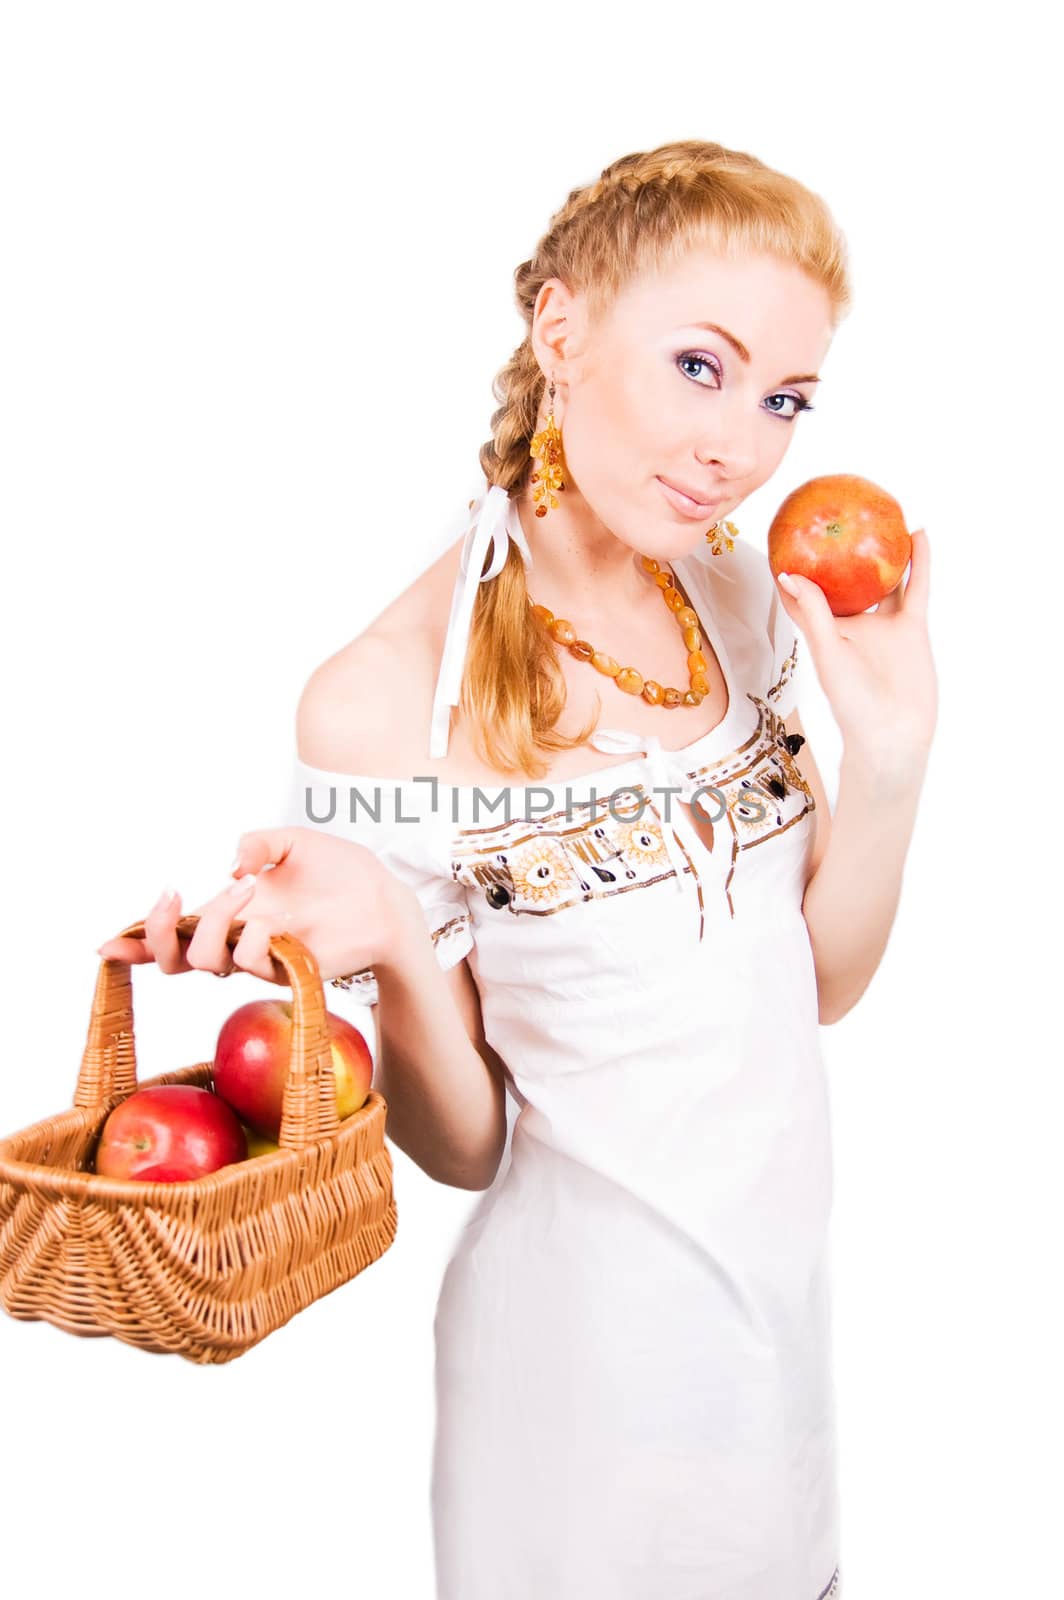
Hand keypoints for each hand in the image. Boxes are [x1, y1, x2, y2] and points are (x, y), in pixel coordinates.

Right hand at [96, 827, 415, 984]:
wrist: (384, 898)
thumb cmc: (341, 871)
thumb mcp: (293, 841)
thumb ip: (257, 842)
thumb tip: (229, 864)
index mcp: (230, 910)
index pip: (175, 934)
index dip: (137, 943)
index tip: (105, 945)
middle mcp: (238, 938)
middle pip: (175, 958)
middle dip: (158, 932)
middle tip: (175, 896)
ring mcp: (260, 957)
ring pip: (206, 960)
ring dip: (213, 921)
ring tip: (246, 889)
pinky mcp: (286, 969)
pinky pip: (249, 963)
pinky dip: (250, 938)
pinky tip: (270, 920)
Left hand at [776, 527, 936, 766]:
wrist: (895, 734)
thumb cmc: (852, 704)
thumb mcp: (828, 654)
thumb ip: (814, 615)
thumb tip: (789, 575)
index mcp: (823, 632)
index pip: (802, 595)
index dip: (790, 567)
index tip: (781, 536)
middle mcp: (852, 625)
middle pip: (844, 580)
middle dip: (839, 552)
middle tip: (834, 512)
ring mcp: (882, 625)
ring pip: (883, 579)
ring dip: (883, 550)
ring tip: (881, 513)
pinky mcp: (911, 627)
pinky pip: (915, 587)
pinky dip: (918, 563)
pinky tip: (919, 534)